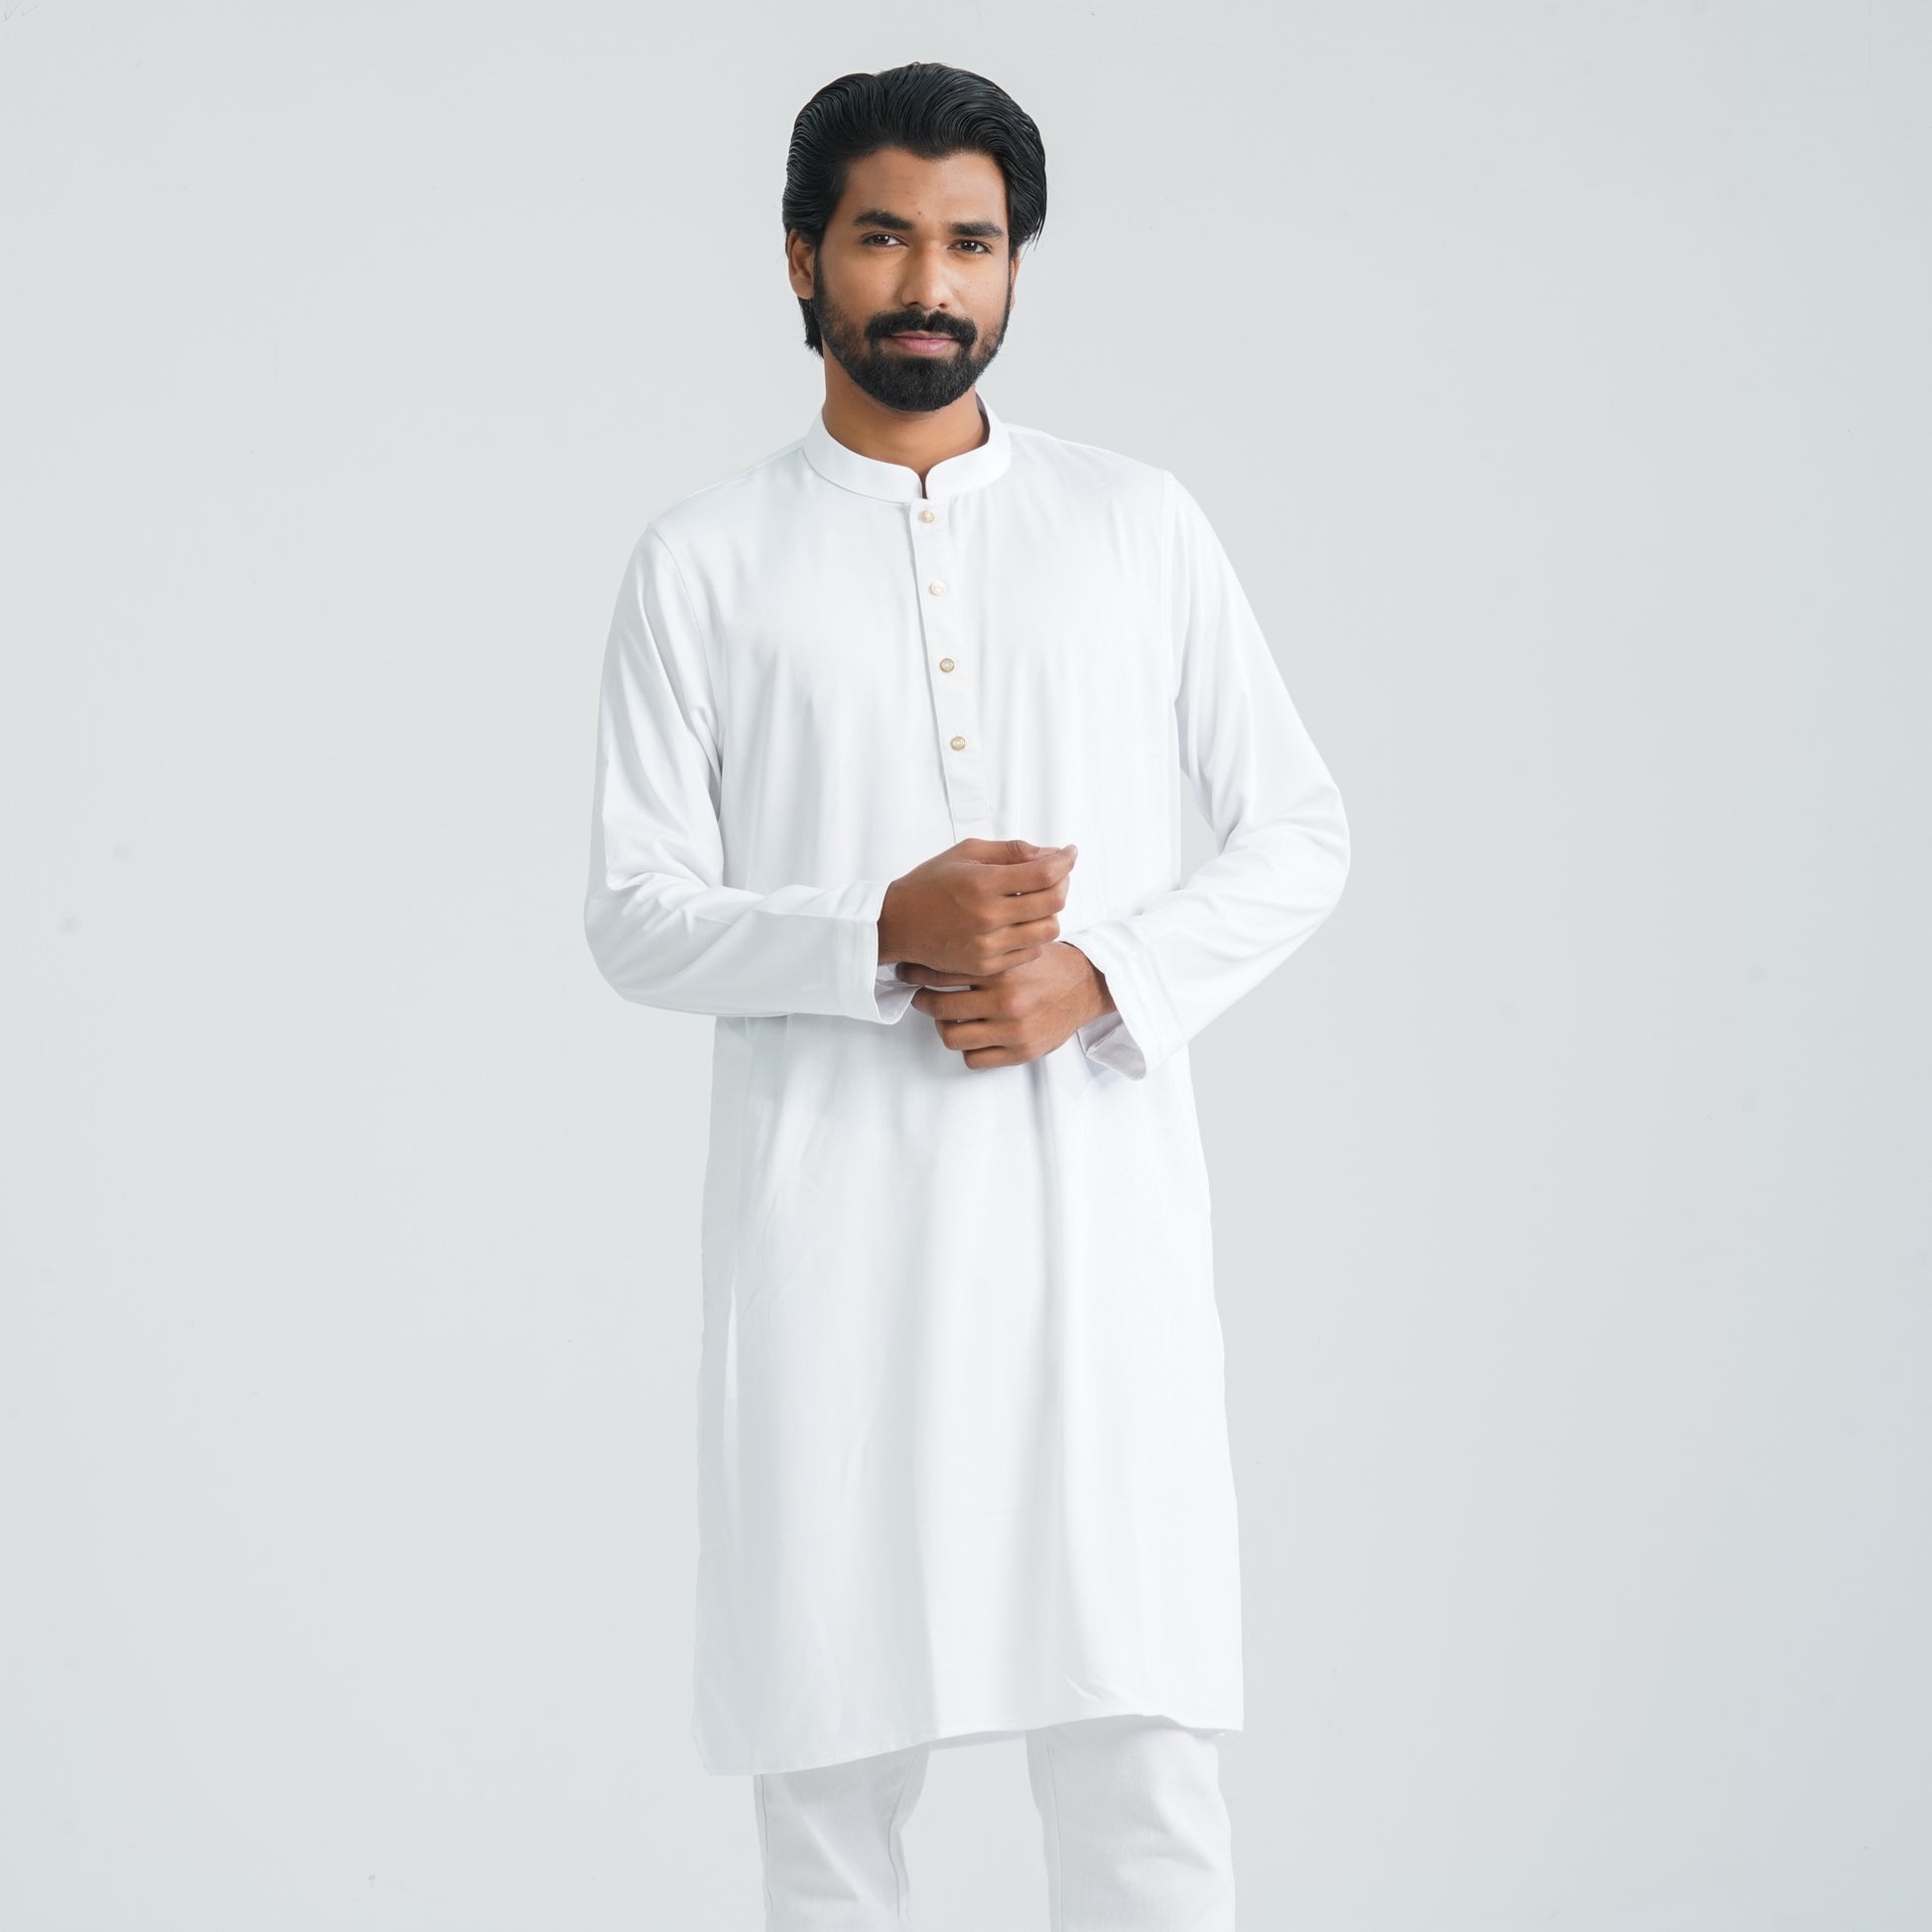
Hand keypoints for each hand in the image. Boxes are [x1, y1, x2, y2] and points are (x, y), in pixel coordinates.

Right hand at [878, 838, 1076, 978]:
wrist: (898, 925)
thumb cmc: (929, 884)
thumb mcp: (965, 853)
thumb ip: (1010, 851)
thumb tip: (1050, 853)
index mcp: (982, 884)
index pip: (1044, 874)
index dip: (1065, 860)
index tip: (1069, 853)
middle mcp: (988, 917)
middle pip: (1054, 902)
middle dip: (1062, 883)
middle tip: (1055, 874)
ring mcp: (988, 946)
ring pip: (1048, 930)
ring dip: (1050, 912)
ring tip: (1037, 901)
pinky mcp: (987, 966)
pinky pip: (1031, 952)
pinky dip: (1034, 935)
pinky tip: (1021, 923)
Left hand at [897, 941, 1115, 1069]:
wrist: (1087, 985)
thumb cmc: (1047, 964)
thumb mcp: (1016, 945)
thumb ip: (984, 947)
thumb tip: (937, 944)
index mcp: (1002, 969)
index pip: (943, 972)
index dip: (917, 971)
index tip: (907, 971)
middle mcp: (1006, 1000)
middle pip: (940, 1006)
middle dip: (922, 999)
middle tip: (918, 994)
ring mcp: (1012, 1029)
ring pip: (951, 1036)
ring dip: (943, 1026)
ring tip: (944, 1016)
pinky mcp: (1020, 1051)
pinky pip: (973, 1058)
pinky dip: (967, 1047)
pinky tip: (970, 1034)